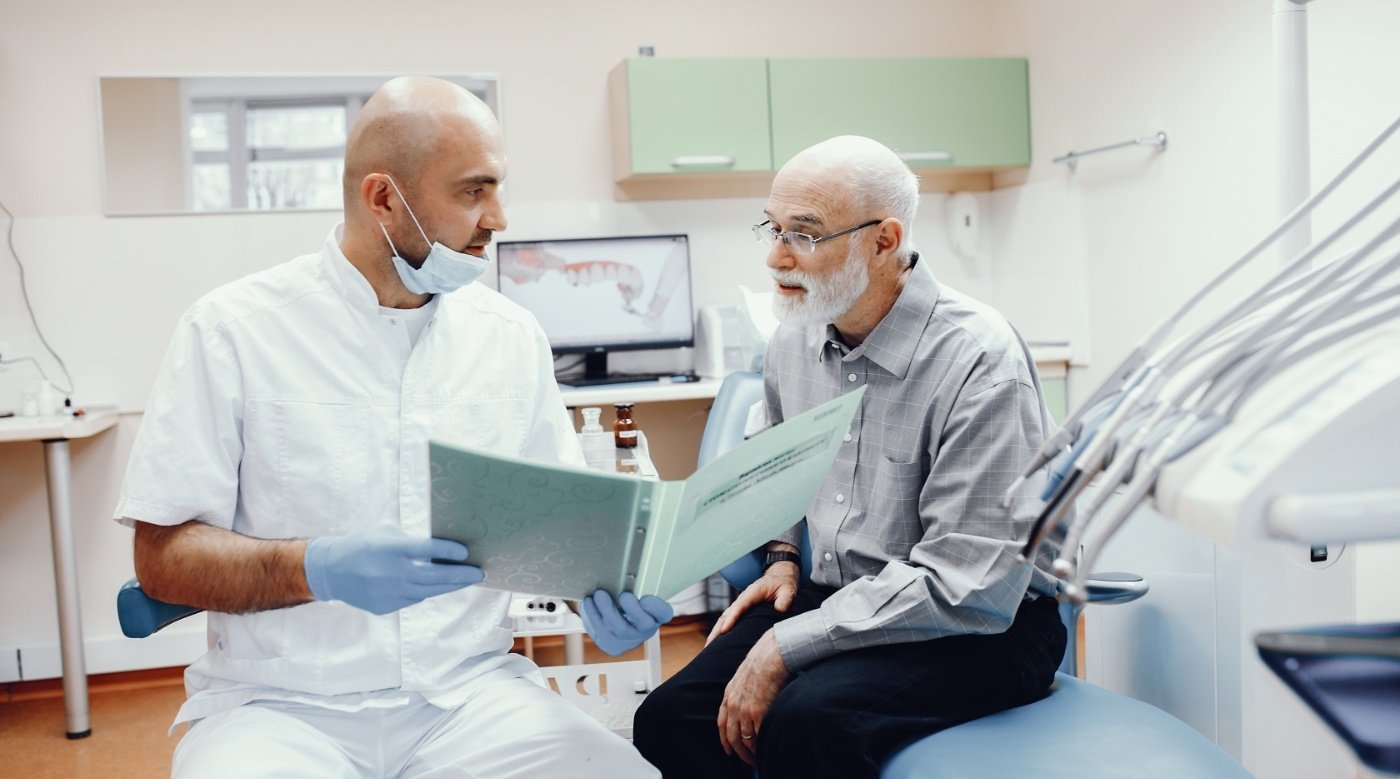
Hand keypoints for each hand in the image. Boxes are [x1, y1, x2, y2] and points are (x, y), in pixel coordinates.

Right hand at [303, 525, 483, 614]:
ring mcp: (389, 593)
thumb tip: (440, 549)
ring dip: (450, 586)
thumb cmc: (362, 545)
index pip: (427, 550)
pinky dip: (426, 592)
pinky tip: (437, 586)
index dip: (449, 551)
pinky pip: (414, 599)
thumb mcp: (385, 534)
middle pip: (435, 577)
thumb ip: (410, 541)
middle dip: (461, 575)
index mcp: (390, 550)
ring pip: (428, 592)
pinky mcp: (386, 607)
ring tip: (466, 580)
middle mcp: (391, 573)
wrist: (331, 571)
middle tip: (480, 572)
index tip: (466, 552)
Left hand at [579, 590, 673, 655]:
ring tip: (600, 594)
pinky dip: (594, 614)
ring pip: (620, 628)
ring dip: (608, 609)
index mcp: (656, 615)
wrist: (613, 625)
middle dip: (634, 610)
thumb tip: (625, 570)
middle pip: (645, 624)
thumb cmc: (625, 602)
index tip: (646, 598)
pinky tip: (589, 601)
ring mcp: (628, 639)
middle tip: (625, 596)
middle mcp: (645, 629)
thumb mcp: (635, 592)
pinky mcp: (612, 644)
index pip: (663, 613)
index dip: (657, 608)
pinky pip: (602, 631)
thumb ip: (635, 585)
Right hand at [707, 562, 797, 644]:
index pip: (739, 606)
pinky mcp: (742, 610)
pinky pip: (728, 620)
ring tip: (709, 648)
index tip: (724, 631)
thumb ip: (785, 599)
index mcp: (752, 593)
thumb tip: (780, 609)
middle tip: (710, 646)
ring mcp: (741, 604)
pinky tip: (717, 642)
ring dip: (716, 632)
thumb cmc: (783, 584)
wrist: (780, 576)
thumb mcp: (788, 590)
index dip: (731, 618)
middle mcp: (743, 598)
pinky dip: (721, 630)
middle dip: (717, 630)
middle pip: (726, 614)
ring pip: (724, 618)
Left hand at [717, 630, 790, 765]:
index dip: (724, 739)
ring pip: (744, 740)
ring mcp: (745, 709)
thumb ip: (742, 690)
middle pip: (731, 736)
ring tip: (757, 759)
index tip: (730, 750)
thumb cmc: (763, 661)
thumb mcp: (744, 675)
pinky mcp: (758, 712)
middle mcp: (734, 704)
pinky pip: (756, 736)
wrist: (773, 653)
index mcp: (729, 694)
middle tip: (746, 761)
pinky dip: (759, 746)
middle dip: (738, 752)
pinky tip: (764, 749)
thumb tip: (748, 702)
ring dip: (750, 753)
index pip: (722, 723)